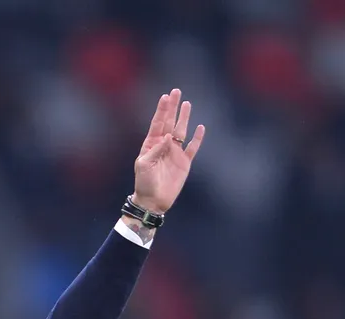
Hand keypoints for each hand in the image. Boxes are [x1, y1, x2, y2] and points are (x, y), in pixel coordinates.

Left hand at [132, 88, 204, 213]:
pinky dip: (197, 138)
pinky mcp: (184, 162)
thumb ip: (155, 149)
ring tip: (186, 103)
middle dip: (172, 107)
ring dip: (184, 118)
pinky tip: (200, 127)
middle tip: (176, 91)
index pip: (157, 123)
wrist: (153, 201)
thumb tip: (167, 136)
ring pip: (181, 131)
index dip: (162, 110)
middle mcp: (164, 145)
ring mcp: (175, 153)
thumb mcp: (144, 165)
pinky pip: (192, 148)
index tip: (165, 97)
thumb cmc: (144, 183)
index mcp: (151, 144)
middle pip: (169, 122)